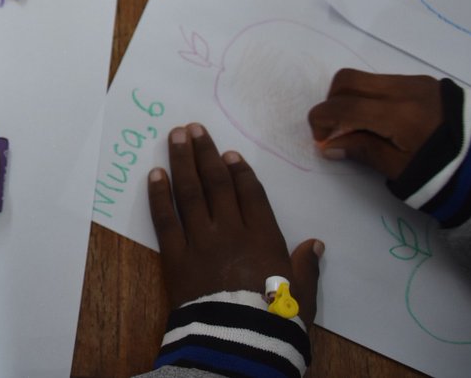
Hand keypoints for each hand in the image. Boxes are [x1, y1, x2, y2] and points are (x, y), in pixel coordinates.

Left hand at [148, 123, 322, 326]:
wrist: (238, 342)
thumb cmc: (274, 320)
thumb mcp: (300, 294)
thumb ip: (306, 266)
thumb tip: (316, 244)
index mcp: (263, 237)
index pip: (249, 194)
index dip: (239, 171)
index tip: (228, 152)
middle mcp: (230, 231)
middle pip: (216, 184)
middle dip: (205, 153)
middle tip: (194, 128)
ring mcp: (200, 241)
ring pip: (189, 193)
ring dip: (182, 162)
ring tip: (176, 136)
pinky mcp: (176, 256)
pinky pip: (165, 219)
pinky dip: (159, 195)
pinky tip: (155, 174)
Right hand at [308, 69, 441, 179]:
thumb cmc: (443, 169)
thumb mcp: (400, 169)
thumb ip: (362, 151)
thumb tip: (329, 144)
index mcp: (397, 115)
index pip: (341, 107)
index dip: (321, 121)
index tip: (322, 140)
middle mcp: (403, 90)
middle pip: (346, 80)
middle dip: (331, 102)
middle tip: (337, 129)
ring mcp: (414, 82)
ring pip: (366, 78)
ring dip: (351, 98)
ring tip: (361, 127)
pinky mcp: (423, 82)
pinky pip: (384, 81)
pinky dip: (371, 97)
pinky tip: (382, 121)